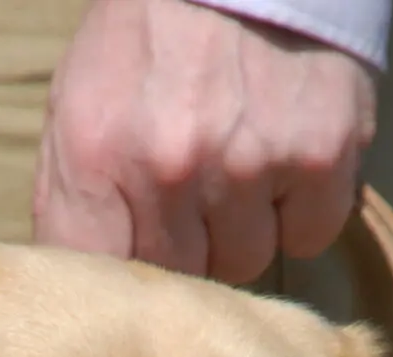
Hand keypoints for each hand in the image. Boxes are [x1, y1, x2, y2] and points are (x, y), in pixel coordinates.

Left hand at [34, 0, 376, 284]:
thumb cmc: (150, 35)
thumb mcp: (79, 102)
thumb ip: (72, 197)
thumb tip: (77, 284)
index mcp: (97, 154)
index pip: (97, 278)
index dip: (117, 285)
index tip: (131, 262)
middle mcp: (172, 166)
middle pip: (178, 278)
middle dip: (184, 245)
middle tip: (191, 194)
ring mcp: (250, 165)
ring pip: (244, 263)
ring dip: (242, 228)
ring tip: (238, 165)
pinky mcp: (320, 158)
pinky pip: (307, 235)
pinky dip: (299, 210)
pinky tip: (284, 161)